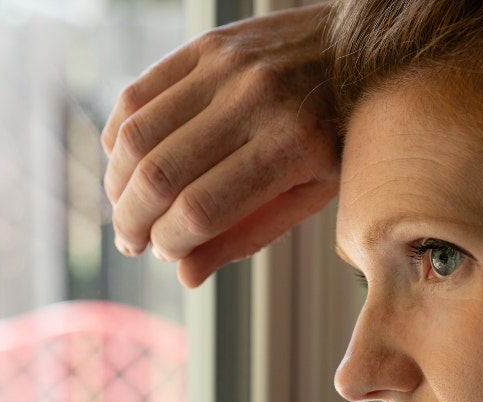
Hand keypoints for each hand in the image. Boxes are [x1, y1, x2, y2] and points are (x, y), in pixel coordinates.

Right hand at [102, 2, 339, 287]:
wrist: (365, 50)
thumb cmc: (341, 135)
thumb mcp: (312, 193)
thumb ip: (249, 234)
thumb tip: (185, 276)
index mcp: (292, 146)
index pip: (201, 209)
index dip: (169, 241)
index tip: (166, 253)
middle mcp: (255, 100)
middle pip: (160, 174)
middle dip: (132, 221)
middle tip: (131, 241)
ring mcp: (226, 66)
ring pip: (138, 134)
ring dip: (117, 182)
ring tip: (124, 207)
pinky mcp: (206, 45)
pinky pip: (138, 94)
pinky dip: (119, 137)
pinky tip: (126, 164)